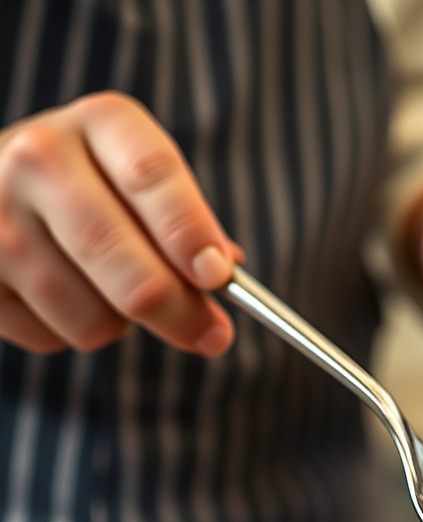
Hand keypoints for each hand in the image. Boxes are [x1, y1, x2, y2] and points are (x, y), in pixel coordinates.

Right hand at [0, 91, 237, 356]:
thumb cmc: (95, 189)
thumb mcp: (142, 183)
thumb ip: (189, 226)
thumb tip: (225, 272)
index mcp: (99, 124)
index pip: (152, 176)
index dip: (189, 232)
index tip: (218, 277)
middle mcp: (39, 157)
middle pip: (123, 260)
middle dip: (179, 312)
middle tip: (213, 337)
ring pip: (91, 315)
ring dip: (118, 325)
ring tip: (107, 292)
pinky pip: (49, 336)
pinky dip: (70, 334)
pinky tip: (60, 299)